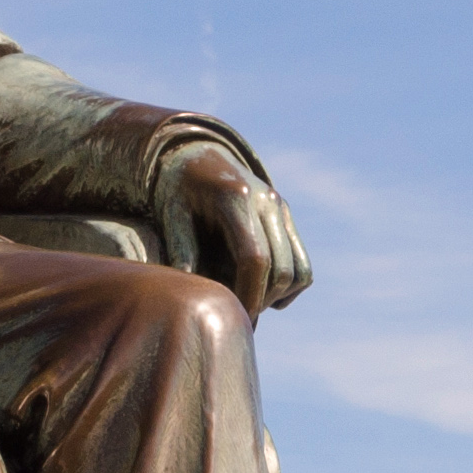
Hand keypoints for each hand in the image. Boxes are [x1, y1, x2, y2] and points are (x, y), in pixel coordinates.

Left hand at [157, 145, 311, 312]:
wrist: (199, 155)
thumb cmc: (178, 189)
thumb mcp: (170, 215)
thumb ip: (180, 252)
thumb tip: (189, 298)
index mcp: (236, 199)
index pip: (255, 259)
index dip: (248, 295)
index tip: (234, 316)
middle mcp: (267, 201)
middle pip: (281, 270)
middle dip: (262, 302)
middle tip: (236, 318)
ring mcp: (281, 208)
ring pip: (299, 271)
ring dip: (278, 297)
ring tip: (248, 304)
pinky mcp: (287, 217)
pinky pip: (302, 264)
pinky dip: (288, 286)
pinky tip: (260, 290)